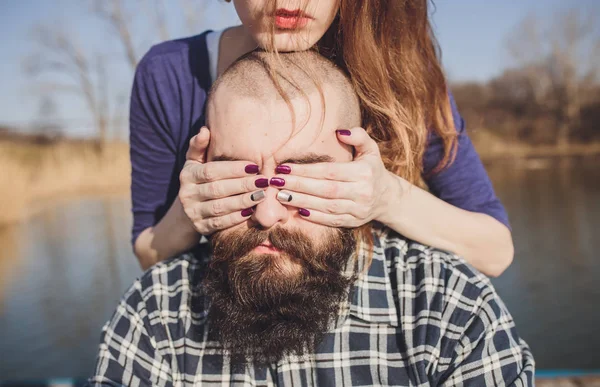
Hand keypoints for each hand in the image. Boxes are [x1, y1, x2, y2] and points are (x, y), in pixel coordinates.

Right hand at [179, 126, 267, 234]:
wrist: (187, 212)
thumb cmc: (199, 180)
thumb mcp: (195, 162)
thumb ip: (199, 147)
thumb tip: (205, 130)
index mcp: (187, 175)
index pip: (211, 171)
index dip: (233, 169)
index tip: (254, 166)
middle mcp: (186, 195)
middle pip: (217, 190)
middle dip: (242, 185)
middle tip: (263, 181)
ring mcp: (192, 213)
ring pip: (220, 207)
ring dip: (242, 201)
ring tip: (262, 195)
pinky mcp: (201, 228)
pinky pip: (220, 224)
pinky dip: (236, 218)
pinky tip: (252, 211)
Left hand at [272, 127, 396, 226]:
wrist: (387, 198)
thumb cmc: (371, 169)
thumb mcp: (370, 149)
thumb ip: (358, 136)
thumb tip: (339, 132)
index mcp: (363, 173)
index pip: (329, 171)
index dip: (306, 170)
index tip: (284, 167)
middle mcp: (362, 192)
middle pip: (325, 189)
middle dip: (298, 185)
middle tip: (276, 181)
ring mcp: (358, 210)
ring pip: (326, 206)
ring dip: (301, 202)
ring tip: (280, 196)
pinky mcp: (353, 222)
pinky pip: (331, 221)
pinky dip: (314, 217)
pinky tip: (297, 211)